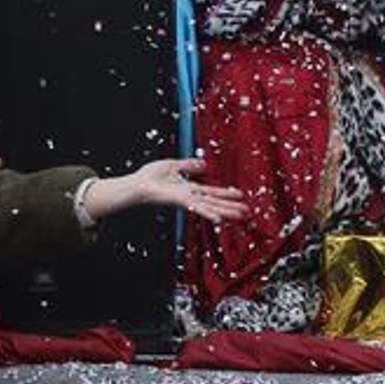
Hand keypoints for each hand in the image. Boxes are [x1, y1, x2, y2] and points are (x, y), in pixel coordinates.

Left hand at [81, 159, 248, 224]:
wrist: (137, 185)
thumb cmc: (149, 177)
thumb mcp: (173, 165)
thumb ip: (189, 166)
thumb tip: (204, 164)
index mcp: (189, 189)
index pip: (212, 192)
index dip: (226, 194)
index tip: (241, 196)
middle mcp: (190, 196)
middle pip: (215, 202)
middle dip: (231, 207)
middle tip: (247, 212)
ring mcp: (186, 200)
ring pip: (210, 206)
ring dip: (226, 211)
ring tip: (240, 215)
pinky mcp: (181, 201)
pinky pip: (197, 207)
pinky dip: (208, 213)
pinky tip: (219, 219)